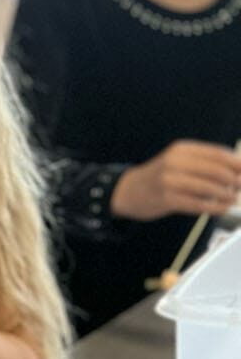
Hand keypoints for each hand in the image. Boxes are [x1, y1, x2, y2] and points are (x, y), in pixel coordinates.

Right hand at [111, 140, 240, 220]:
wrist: (128, 191)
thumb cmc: (158, 178)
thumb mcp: (178, 162)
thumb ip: (203, 163)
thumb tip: (236, 170)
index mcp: (181, 149)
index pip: (217, 153)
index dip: (236, 163)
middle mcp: (175, 162)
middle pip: (216, 170)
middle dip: (234, 180)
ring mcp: (169, 181)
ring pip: (208, 187)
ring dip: (226, 195)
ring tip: (234, 199)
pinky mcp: (166, 199)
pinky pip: (197, 204)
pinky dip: (214, 207)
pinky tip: (222, 208)